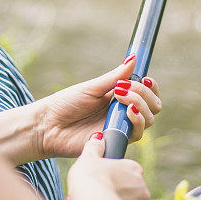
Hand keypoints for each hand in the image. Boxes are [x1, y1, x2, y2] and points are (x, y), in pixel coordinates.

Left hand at [38, 56, 161, 158]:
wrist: (48, 125)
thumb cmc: (66, 104)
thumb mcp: (92, 87)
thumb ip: (115, 76)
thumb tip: (134, 58)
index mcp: (119, 97)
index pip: (147, 93)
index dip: (151, 87)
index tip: (146, 79)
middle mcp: (123, 113)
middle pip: (153, 106)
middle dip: (145, 94)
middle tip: (123, 88)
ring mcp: (121, 128)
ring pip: (148, 120)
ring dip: (139, 104)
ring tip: (119, 96)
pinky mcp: (116, 141)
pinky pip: (137, 134)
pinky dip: (137, 120)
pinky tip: (127, 111)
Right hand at [66, 133, 150, 199]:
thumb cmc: (90, 178)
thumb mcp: (88, 157)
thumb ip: (94, 146)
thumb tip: (97, 139)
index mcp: (134, 168)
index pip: (126, 169)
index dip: (110, 174)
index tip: (99, 178)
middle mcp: (141, 187)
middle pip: (123, 188)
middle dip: (107, 191)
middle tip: (90, 193)